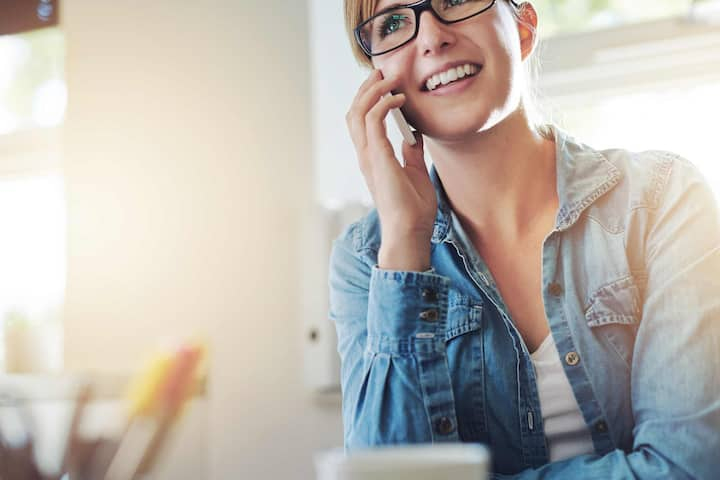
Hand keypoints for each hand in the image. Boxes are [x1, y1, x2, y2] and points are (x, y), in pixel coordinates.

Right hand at [345, 70, 436, 270]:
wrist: (410, 231)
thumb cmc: (413, 210)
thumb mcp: (415, 172)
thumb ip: (411, 154)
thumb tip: (414, 137)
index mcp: (372, 158)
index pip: (361, 121)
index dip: (369, 99)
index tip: (386, 84)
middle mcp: (366, 156)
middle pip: (354, 112)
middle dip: (366, 88)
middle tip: (382, 72)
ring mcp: (369, 157)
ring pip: (359, 113)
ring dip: (373, 91)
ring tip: (390, 79)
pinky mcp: (378, 159)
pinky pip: (374, 122)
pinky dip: (383, 104)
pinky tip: (399, 98)